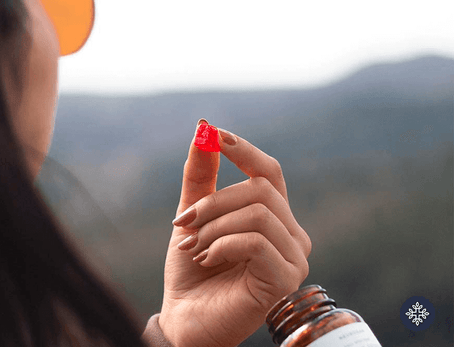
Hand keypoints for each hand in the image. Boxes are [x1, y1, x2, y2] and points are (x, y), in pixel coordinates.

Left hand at [159, 120, 310, 346]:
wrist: (185, 317)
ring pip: (258, 213)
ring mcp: (293, 257)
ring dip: (214, 226)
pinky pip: (256, 240)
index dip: (244, 151)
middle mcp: (291, 234)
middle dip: (214, 202)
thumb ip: (201, 177)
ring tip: (194, 247)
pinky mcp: (286, 278)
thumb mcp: (193, 216)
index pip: (269, 172)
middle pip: (260, 190)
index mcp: (273, 217)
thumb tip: (204, 130)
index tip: (215, 134)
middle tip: (185, 223)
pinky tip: (208, 260)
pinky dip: (222, 245)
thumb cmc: (192, 269)